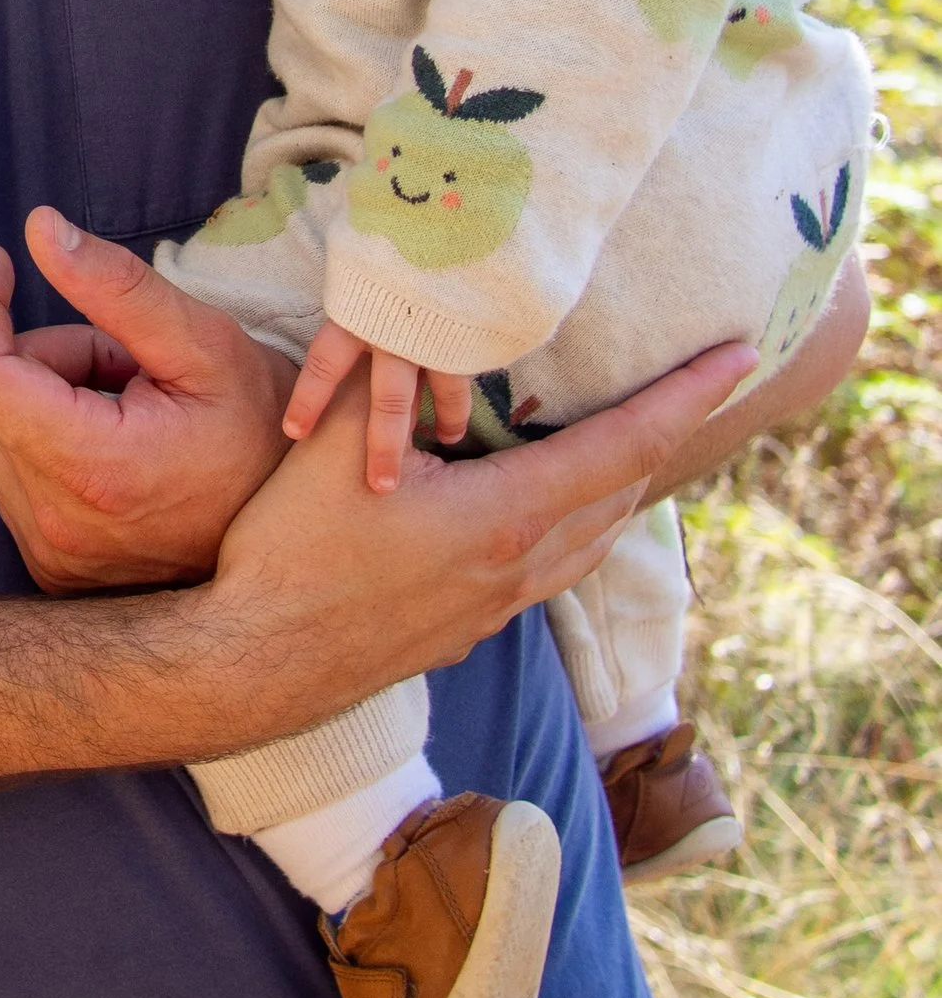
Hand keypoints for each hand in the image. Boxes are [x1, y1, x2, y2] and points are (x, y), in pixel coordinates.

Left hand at [0, 210, 293, 593]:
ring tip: (129, 401)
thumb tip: (37, 229)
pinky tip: (112, 441)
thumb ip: (115, 284)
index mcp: (93, 469)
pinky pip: (9, 475)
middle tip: (121, 354)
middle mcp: (58, 526)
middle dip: (40, 354)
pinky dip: (44, 439)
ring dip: (42, 398)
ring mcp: (51, 555)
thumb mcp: (202, 340)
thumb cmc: (259, 424)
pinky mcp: (51, 566)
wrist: (295, 529)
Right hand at [195, 340, 759, 742]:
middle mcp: (522, 567)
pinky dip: (576, 525)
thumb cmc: (295, 552)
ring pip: (592, 541)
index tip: (739, 359)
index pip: (625, 446)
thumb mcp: (334, 447)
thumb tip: (410, 334)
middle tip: (690, 388)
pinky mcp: (469, 629)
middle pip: (622, 495)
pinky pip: (552, 568)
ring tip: (627, 444)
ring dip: (621, 488)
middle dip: (664, 436)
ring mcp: (498, 606)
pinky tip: (540, 509)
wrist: (258, 663)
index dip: (687, 397)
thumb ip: (385, 386)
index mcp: (507, 517)